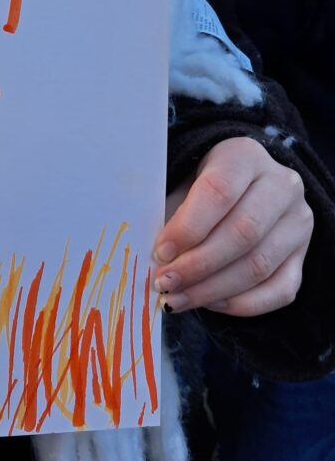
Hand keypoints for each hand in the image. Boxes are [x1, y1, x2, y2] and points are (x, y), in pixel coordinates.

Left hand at [153, 137, 312, 317]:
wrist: (242, 185)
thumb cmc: (201, 184)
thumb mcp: (182, 183)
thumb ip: (171, 214)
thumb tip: (157, 259)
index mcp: (245, 156)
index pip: (218, 192)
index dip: (187, 227)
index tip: (160, 253)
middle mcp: (281, 186)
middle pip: (242, 233)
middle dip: (198, 266)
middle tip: (165, 283)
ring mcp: (298, 222)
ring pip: (259, 265)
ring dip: (213, 290)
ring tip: (178, 299)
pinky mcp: (303, 255)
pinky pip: (280, 290)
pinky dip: (242, 304)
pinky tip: (210, 303)